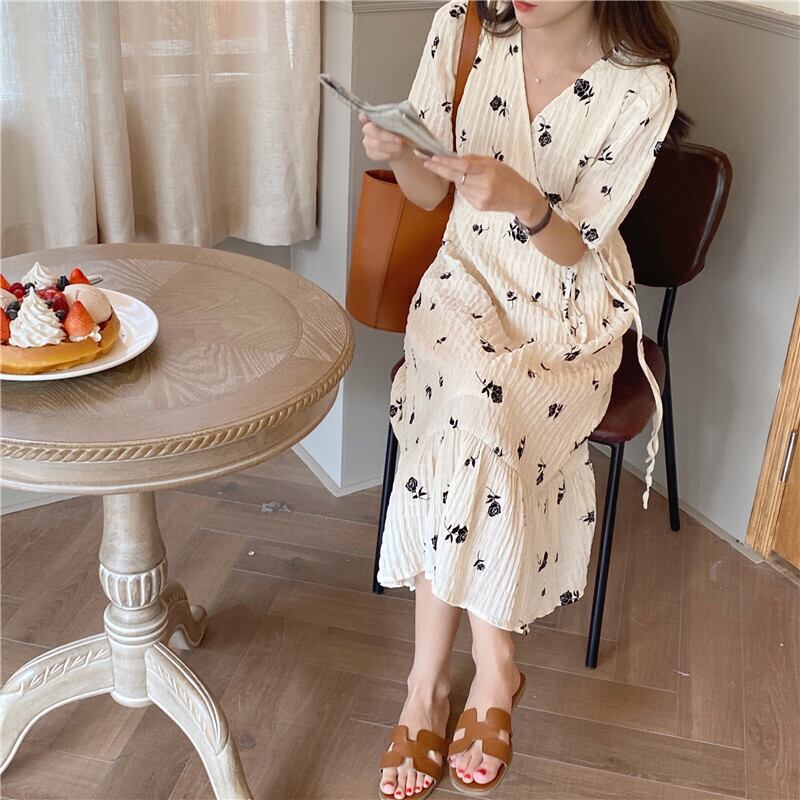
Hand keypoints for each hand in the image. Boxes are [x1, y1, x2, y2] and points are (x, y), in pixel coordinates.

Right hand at [359, 111, 411, 163]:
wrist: (401, 147)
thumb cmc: (399, 133)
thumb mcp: (400, 125)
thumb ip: (395, 121)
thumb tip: (398, 120)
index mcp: (373, 119)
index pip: (364, 117)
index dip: (363, 117)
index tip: (364, 117)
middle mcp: (367, 129)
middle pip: (374, 132)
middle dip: (388, 137)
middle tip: (399, 140)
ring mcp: (367, 142)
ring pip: (377, 145)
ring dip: (390, 147)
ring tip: (400, 147)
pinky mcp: (370, 153)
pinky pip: (377, 155)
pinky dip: (389, 154)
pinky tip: (395, 153)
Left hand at [422, 153, 543, 219]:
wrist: (521, 198)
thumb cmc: (509, 177)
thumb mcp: (494, 162)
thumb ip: (474, 160)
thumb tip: (454, 158)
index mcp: (489, 172)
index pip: (462, 166)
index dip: (446, 163)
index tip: (433, 158)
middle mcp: (484, 186)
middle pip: (456, 177)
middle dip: (440, 170)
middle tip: (427, 163)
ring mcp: (480, 198)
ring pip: (459, 186)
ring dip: (457, 179)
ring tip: (469, 175)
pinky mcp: (479, 207)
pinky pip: (465, 195)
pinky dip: (465, 188)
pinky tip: (474, 186)